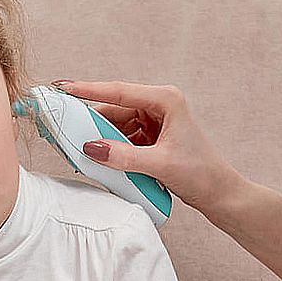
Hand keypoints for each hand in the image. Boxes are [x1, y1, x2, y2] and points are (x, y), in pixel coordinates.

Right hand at [51, 79, 238, 212]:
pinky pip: (120, 137)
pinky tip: (97, 158)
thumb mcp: (159, 164)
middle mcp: (158, 105)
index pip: (119, 91)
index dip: (88, 90)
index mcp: (165, 100)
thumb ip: (123, 156)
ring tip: (78, 149)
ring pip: (114, 124)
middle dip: (90, 121)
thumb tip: (91, 147)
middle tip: (63, 128)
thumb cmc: (200, 173)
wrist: (218, 194)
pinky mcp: (149, 136)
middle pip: (113, 109)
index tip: (63, 87)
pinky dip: (109, 147)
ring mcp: (153, 121)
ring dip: (99, 138)